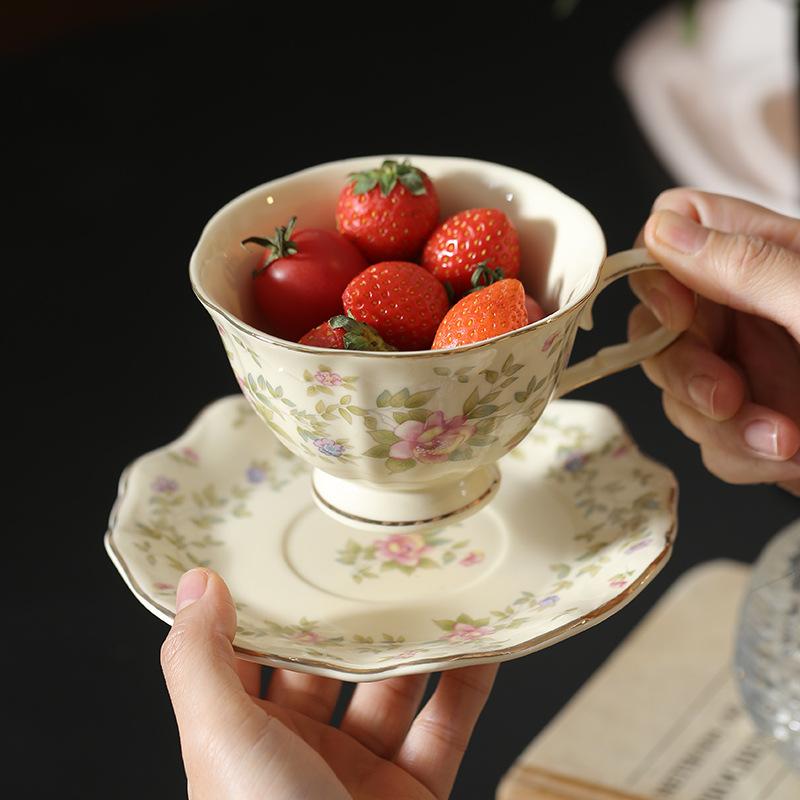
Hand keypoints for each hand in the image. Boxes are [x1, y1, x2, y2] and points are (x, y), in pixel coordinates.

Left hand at [161, 568, 497, 798]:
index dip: (269, 601)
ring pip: (393, 688)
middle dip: (352, 615)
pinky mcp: (415, 792)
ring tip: (435, 582)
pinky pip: (446, 725)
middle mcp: (298, 752)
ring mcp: (359, 772)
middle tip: (374, 554)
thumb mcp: (221, 741)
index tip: (291, 549)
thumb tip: (193, 583)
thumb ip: (200, 661)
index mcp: (240, 738)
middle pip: (329, 664)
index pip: (251, 652)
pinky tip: (482, 641)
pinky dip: (467, 683)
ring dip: (416, 640)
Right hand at [627, 188, 799, 493]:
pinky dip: (741, 453)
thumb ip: (749, 268)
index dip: (657, 269)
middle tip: (727, 396)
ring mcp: (750, 367)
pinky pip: (708, 439)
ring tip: (783, 440)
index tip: (680, 314)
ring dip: (721, 425)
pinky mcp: (753, 423)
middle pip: (660, 323)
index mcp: (773, 256)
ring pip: (677, 390)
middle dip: (686, 369)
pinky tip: (788, 454)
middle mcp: (751, 308)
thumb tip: (663, 230)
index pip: (678, 230)